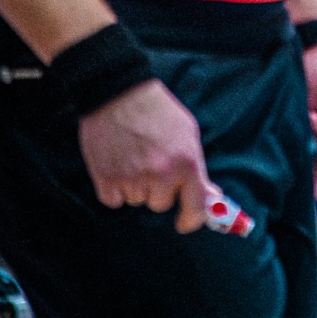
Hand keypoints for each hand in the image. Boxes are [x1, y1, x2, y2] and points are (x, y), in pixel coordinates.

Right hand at [77, 80, 212, 231]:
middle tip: (151, 164)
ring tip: (132, 157)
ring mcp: (132, 178)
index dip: (191, 219)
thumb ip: (198, 169)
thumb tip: (211, 197)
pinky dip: (113, 188)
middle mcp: (161, 174)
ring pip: (136, 201)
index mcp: (186, 162)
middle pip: (160, 204)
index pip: (195, 207)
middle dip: (158, 190)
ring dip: (135, 186)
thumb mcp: (188, 134)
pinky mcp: (105, 179)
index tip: (185, 223)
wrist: (118, 94)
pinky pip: (113, 200)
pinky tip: (116, 165)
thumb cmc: (158, 112)